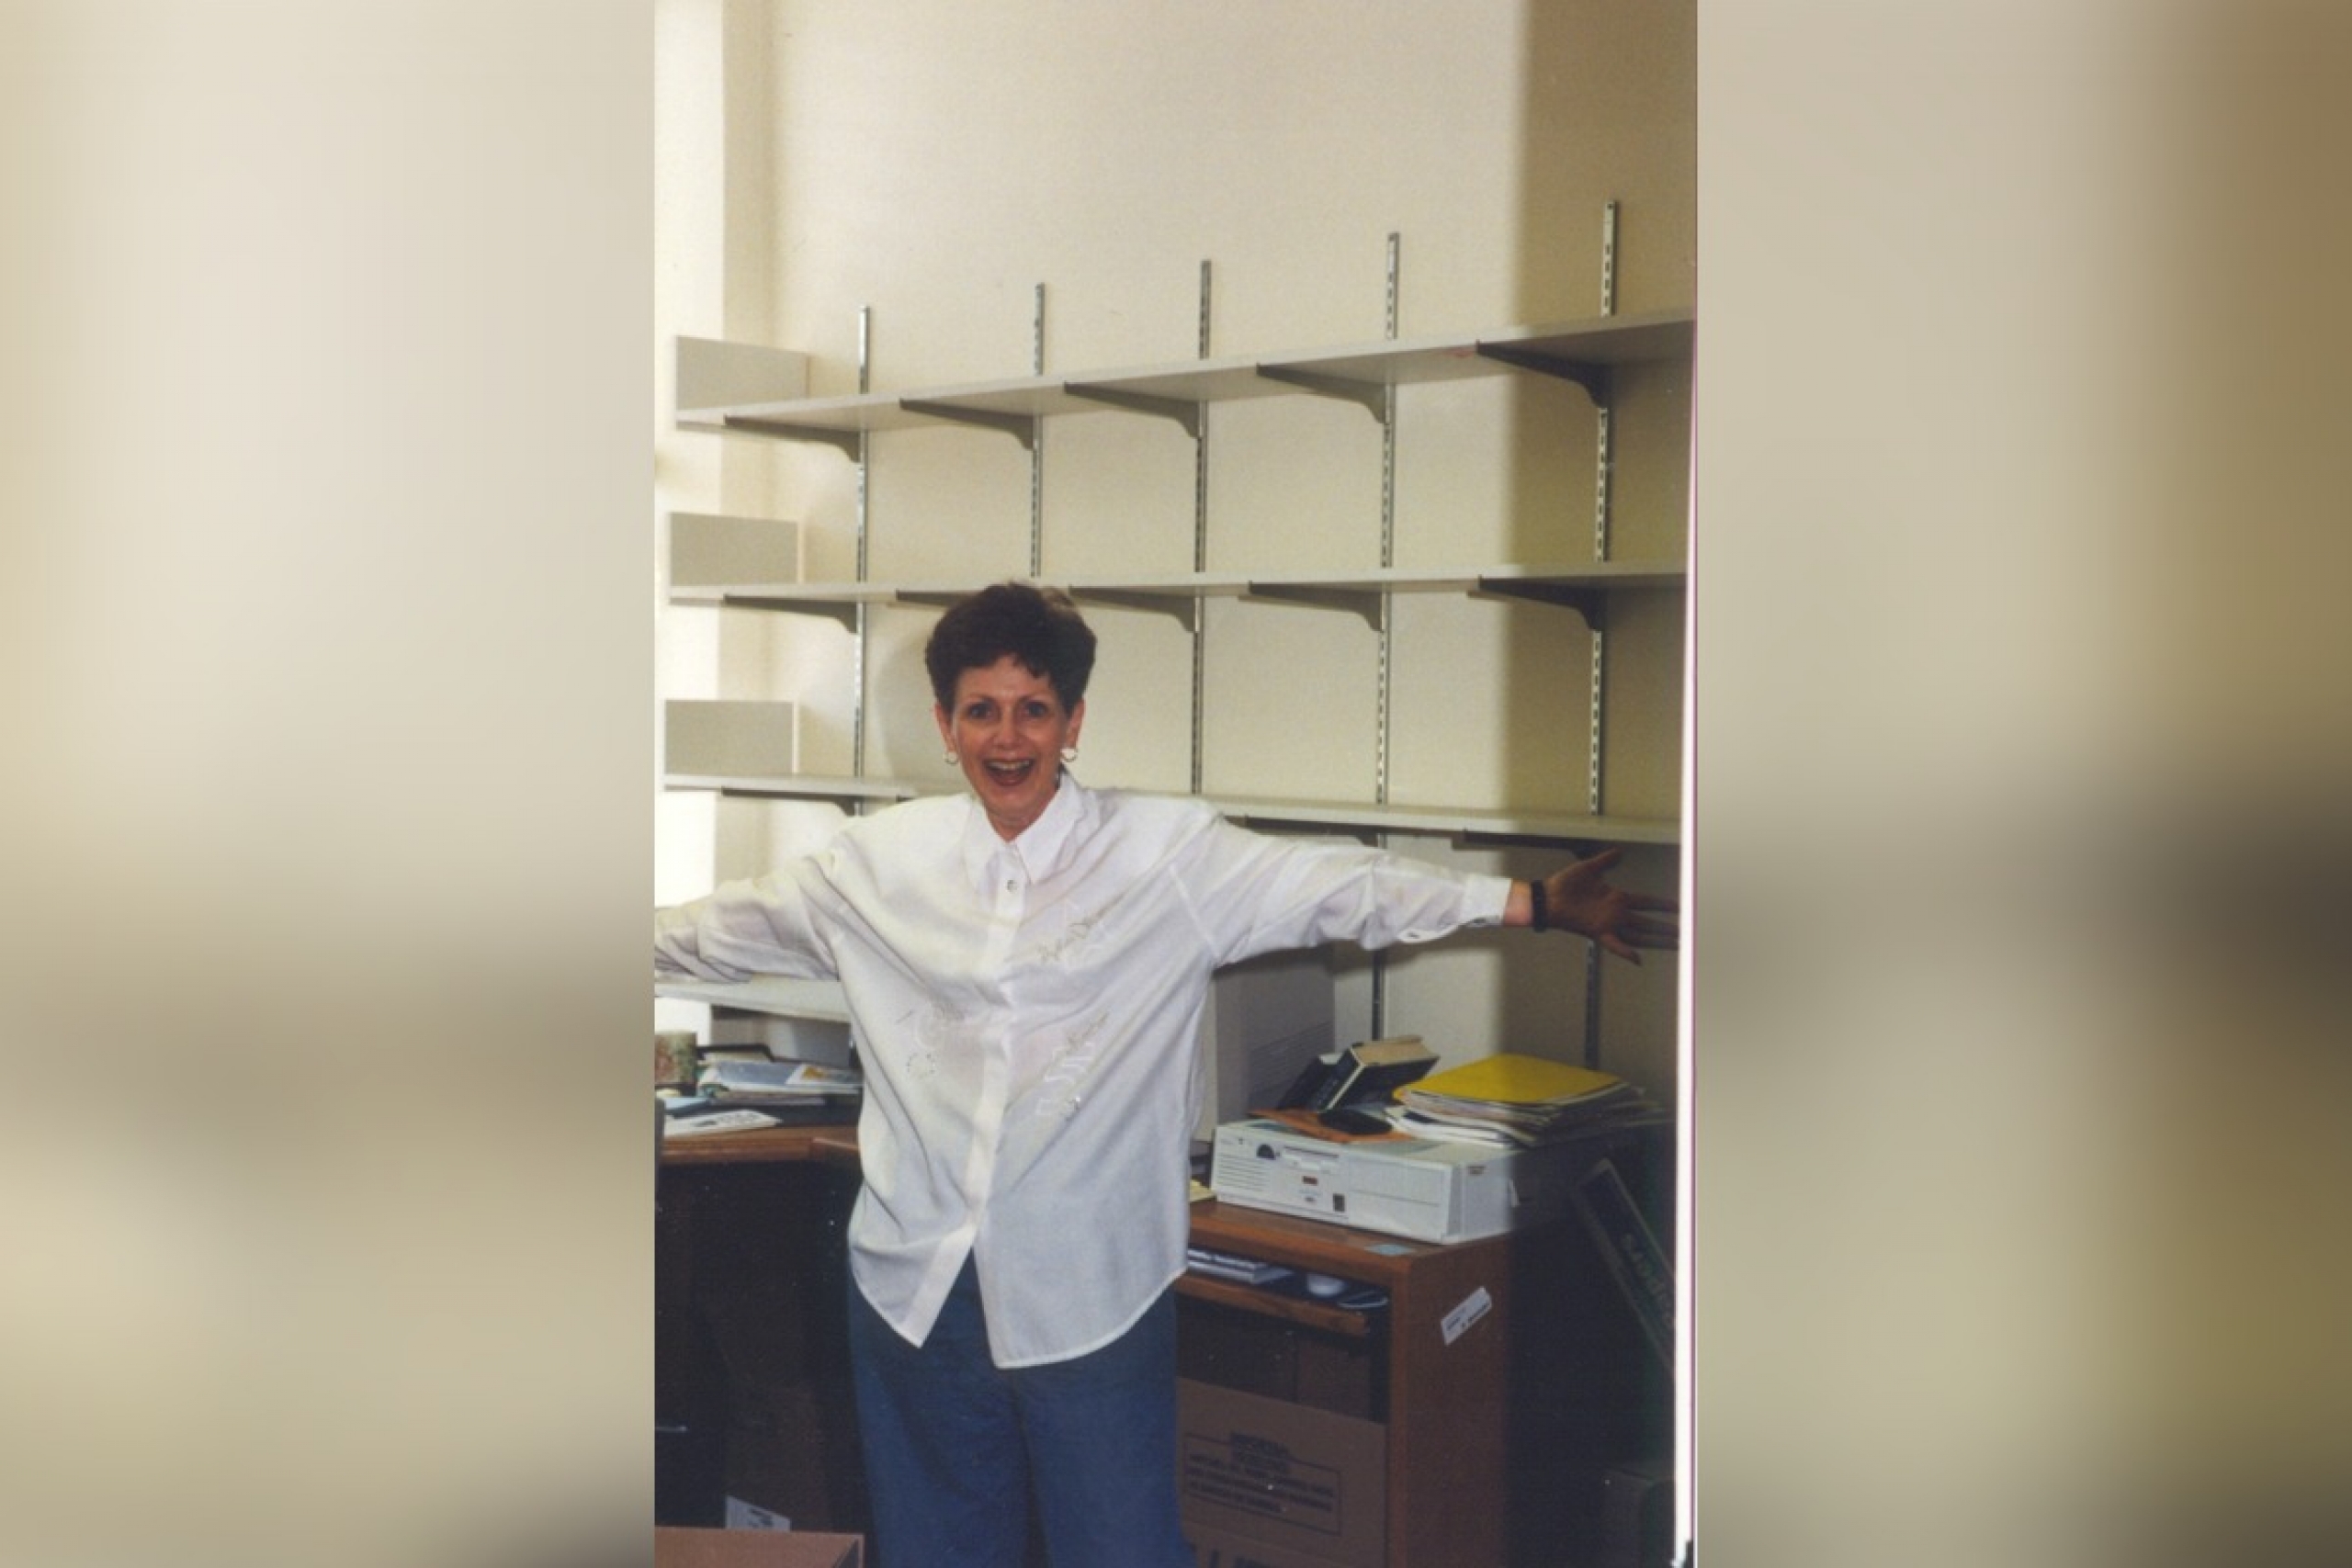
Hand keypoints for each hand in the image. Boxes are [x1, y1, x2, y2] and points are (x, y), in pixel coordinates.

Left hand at [1539, 850, 1678, 964]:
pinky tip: (1638, 959)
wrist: (1548, 897)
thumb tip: (1619, 853)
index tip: (1680, 908)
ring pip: (1638, 935)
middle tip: (1684, 934)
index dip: (1663, 905)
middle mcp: (1616, 914)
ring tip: (1674, 945)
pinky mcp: (1596, 931)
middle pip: (1648, 923)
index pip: (1647, 903)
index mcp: (1617, 898)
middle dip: (1666, 929)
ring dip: (1655, 940)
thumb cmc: (1565, 884)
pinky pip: (1613, 944)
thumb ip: (1606, 861)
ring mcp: (1608, 924)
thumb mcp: (1589, 868)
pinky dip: (1624, 952)